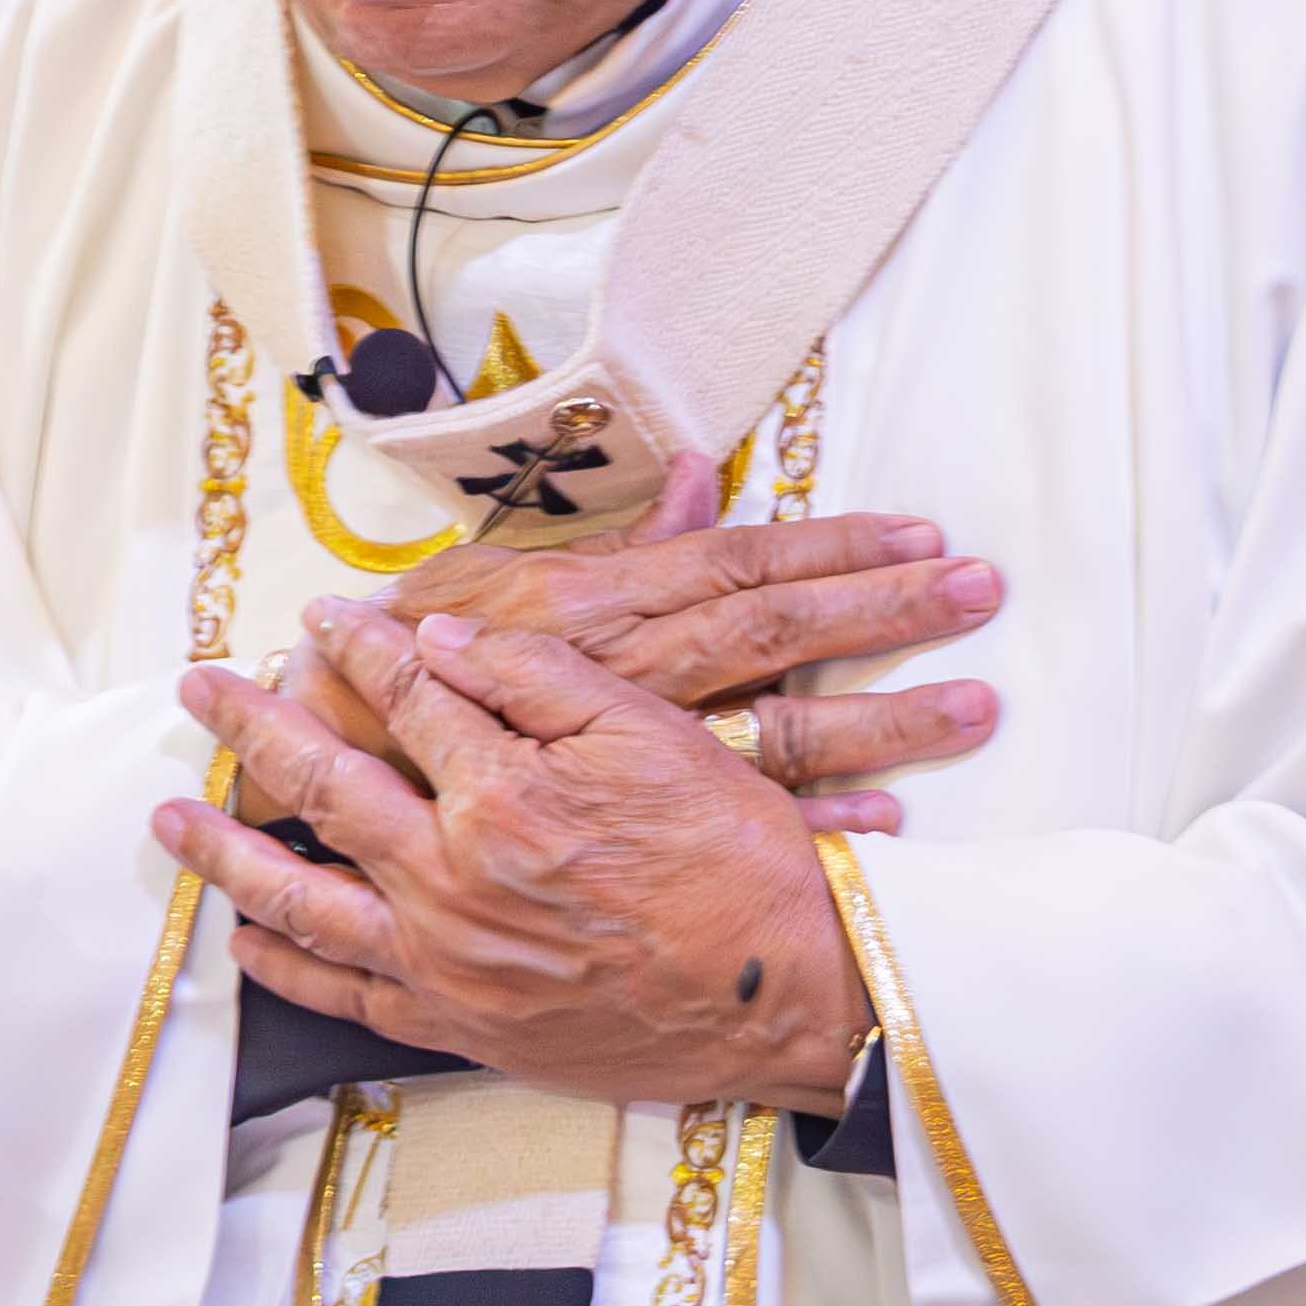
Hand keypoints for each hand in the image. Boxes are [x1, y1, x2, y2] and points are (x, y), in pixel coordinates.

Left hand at [161, 606, 886, 1115]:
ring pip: (303, 902)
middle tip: (198, 689)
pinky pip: (344, 997)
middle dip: (252, 729)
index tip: (319, 617)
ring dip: (228, 855)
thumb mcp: (653, 733)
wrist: (781, 995)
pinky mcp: (460, 1027)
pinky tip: (248, 942)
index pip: (402, 696)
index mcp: (499, 794)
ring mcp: (446, 963)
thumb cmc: (732, 858)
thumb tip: (439, 637)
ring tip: (172, 820)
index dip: (357, 647)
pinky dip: (286, 968)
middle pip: (321, 786)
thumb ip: (538, 676)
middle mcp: (451, 881)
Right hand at [295, 447, 1000, 769]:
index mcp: (597, 602)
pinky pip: (736, 827)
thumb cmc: (411, 669)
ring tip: (976, 702)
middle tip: (982, 589)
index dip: (835, 545)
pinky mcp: (626, 830)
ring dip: (883, 717)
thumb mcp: (498, 580)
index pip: (738, 559)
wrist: (323, 776)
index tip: (924, 532)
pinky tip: (892, 818)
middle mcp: (624, 671)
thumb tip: (701, 475)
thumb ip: (616, 541)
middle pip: (777, 632)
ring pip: (777, 728)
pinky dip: (818, 822)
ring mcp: (629, 758)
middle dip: (887, 611)